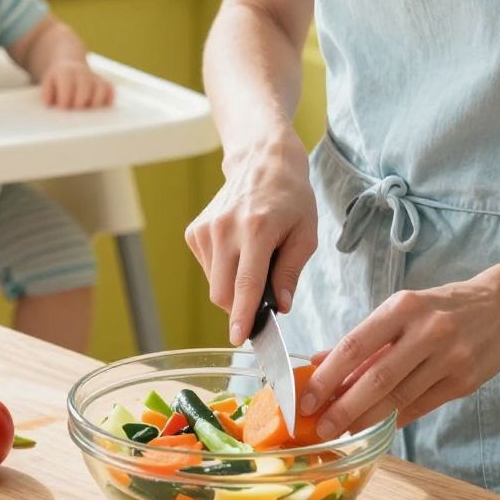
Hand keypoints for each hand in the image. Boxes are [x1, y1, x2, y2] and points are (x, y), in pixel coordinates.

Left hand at [40, 61, 114, 108]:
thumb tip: (48, 103)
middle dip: (79, 104)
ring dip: (94, 104)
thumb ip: (46, 93)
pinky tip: (100, 107)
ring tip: (87, 112)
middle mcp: (81, 73)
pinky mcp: (104, 83)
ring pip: (100, 90)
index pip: (67, 87)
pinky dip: (108, 99)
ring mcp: (94, 77)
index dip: (64, 100)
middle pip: (84, 91)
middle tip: (75, 113)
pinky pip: (110, 90)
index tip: (63, 108)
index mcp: (65, 72)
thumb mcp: (47, 84)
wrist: (68, 66)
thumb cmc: (57, 82)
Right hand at [186, 133, 317, 344]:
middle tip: (264, 297)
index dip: (242, 316)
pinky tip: (239, 250)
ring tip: (254, 258)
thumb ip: (290, 272)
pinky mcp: (195, 231)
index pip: (245, 285)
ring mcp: (205, 230)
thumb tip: (281, 307)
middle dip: (240, 307)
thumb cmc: (290, 197)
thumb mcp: (305, 234)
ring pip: (214, 284)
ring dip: (234, 286)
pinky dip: (224, 271)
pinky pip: (208, 269)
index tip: (239, 338)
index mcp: (256, 230)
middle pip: (222, 293)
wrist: (262, 160)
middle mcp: (224, 229)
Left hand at [299, 271, 499, 437]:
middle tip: (321, 428)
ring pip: (399, 398)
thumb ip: (365, 338)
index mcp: (404, 307)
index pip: (356, 345)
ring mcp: (449, 358)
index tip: (307, 399)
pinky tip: (376, 427)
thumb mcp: (404, 309)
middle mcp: (428, 331)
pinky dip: (395, 419)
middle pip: (377, 378)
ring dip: (366, 419)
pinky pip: (421, 407)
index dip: (327, 376)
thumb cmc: (445, 307)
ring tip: (343, 431)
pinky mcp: (464, 382)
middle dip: (344, 408)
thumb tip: (320, 362)